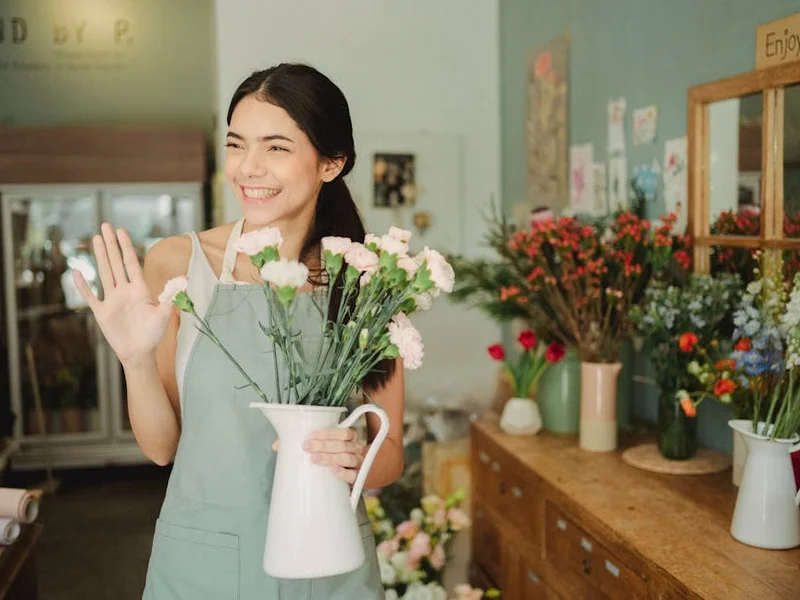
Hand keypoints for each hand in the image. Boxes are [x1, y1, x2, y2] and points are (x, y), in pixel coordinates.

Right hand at [74, 223, 172, 365]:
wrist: (139, 353)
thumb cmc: (153, 335)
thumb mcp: (164, 315)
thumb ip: (171, 297)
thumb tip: (183, 280)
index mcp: (140, 289)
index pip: (131, 263)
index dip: (126, 247)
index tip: (121, 231)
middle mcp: (124, 291)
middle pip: (116, 262)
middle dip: (111, 244)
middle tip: (105, 225)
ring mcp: (112, 300)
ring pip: (104, 273)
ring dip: (99, 256)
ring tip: (95, 239)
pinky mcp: (102, 312)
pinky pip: (90, 297)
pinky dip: (83, 286)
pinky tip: (77, 272)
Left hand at [272, 428, 365, 483]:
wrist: (350, 476)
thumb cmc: (332, 456)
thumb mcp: (321, 447)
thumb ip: (302, 443)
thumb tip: (277, 445)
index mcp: (349, 438)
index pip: (344, 432)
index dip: (328, 433)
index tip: (310, 436)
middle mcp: (356, 449)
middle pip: (343, 444)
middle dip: (324, 445)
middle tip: (306, 447)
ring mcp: (357, 464)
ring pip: (347, 458)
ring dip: (330, 457)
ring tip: (314, 459)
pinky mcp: (357, 479)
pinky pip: (353, 475)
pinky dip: (343, 472)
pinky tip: (333, 470)